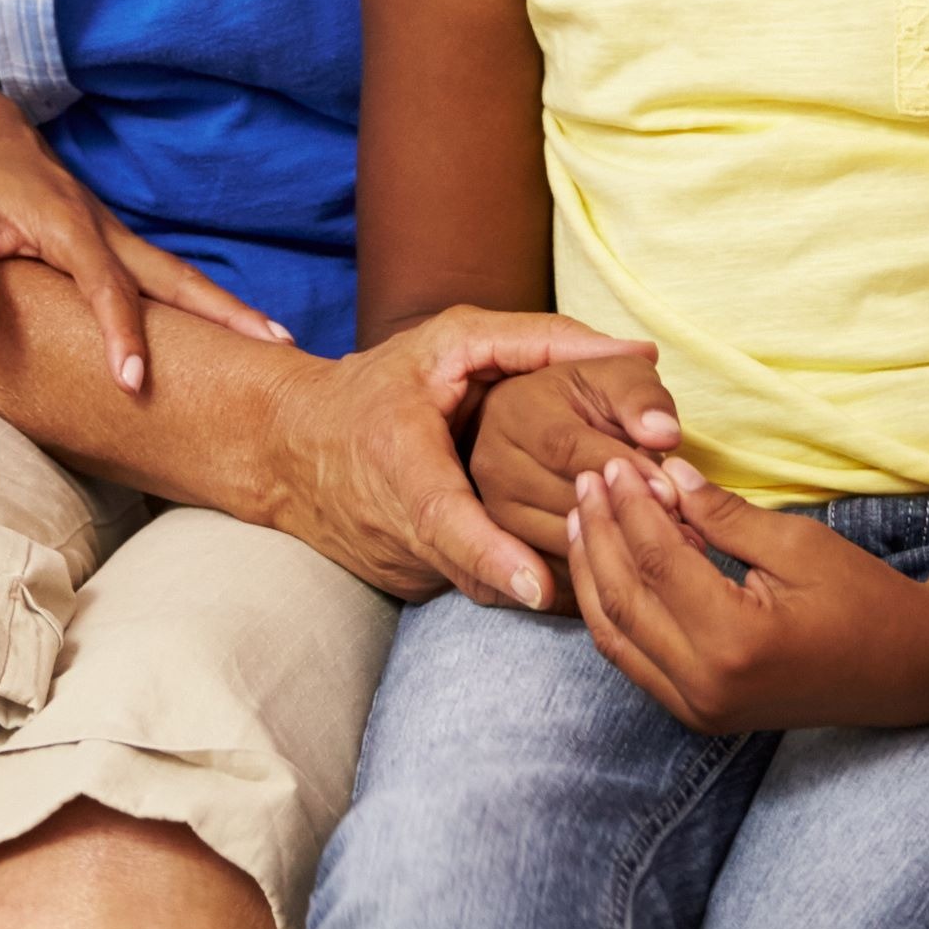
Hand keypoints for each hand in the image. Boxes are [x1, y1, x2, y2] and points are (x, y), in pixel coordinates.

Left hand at [0, 65, 286, 393]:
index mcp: (67, 225)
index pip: (104, 286)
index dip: (120, 333)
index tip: (134, 381)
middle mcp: (103, 229)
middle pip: (173, 276)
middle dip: (223, 312)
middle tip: (275, 348)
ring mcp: (114, 234)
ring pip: (177, 275)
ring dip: (224, 308)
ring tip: (275, 342)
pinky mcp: (113, 242)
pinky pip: (162, 276)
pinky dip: (198, 301)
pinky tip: (223, 329)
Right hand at [260, 305, 655, 608]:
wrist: (291, 450)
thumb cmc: (382, 385)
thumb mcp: (450, 341)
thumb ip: (539, 339)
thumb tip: (637, 354)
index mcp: (399, 460)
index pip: (443, 517)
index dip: (489, 554)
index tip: (537, 585)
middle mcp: (395, 526)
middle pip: (479, 566)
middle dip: (545, 567)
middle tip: (613, 564)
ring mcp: (401, 565)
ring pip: (485, 586)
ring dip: (541, 573)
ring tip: (601, 555)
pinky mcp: (409, 587)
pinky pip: (473, 589)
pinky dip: (513, 576)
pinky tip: (555, 556)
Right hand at [468, 354, 685, 564]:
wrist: (541, 420)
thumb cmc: (586, 399)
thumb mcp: (616, 378)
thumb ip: (641, 398)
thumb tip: (663, 434)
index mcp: (513, 411)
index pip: (567, 449)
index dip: (621, 470)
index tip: (668, 489)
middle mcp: (493, 462)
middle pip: (565, 500)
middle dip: (624, 512)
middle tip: (678, 519)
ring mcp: (495, 507)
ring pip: (563, 540)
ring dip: (617, 544)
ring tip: (666, 537)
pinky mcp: (510, 544)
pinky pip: (558, 568)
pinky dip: (601, 566)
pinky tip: (639, 555)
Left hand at [567, 457, 928, 733]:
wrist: (907, 670)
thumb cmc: (864, 599)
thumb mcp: (797, 543)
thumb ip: (722, 515)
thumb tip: (664, 474)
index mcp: (736, 641)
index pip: (658, 562)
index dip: (631, 508)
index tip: (616, 464)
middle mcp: (706, 686)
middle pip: (623, 598)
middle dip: (600, 533)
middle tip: (587, 480)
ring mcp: (699, 708)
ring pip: (613, 634)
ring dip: (592, 572)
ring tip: (582, 516)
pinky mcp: (697, 714)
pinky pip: (632, 659)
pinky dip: (611, 609)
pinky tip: (604, 564)